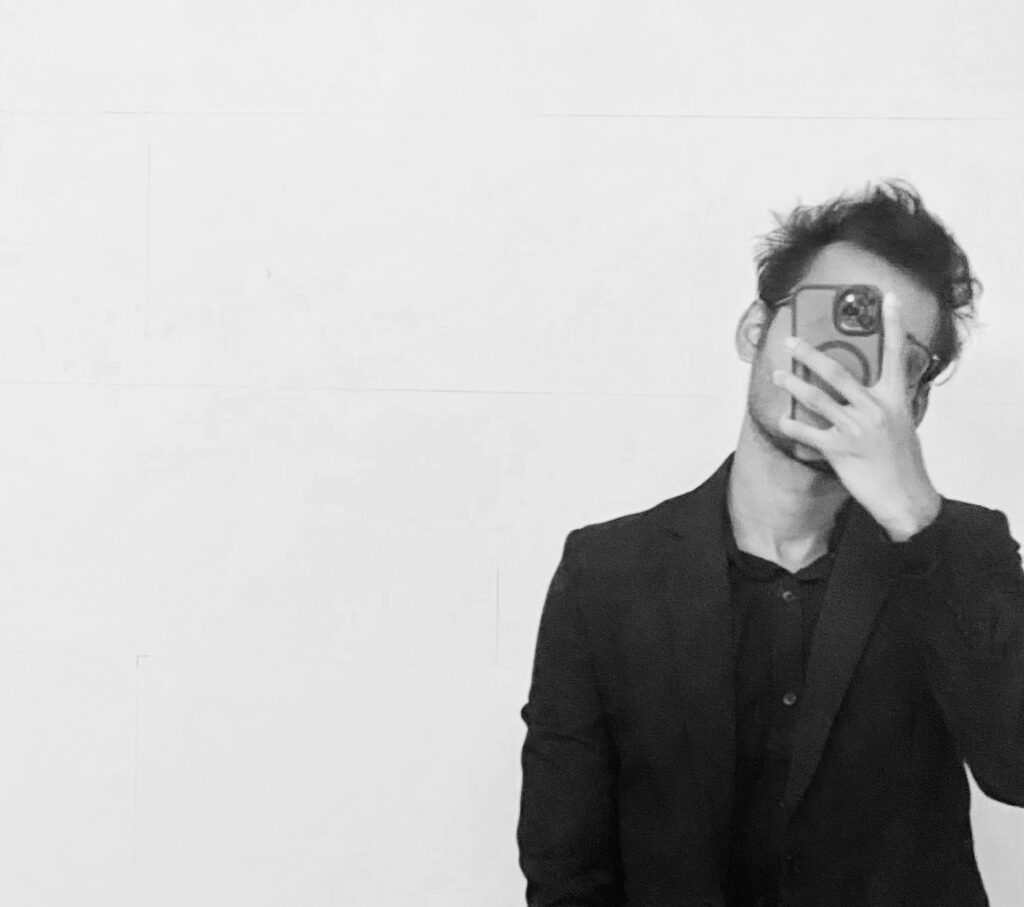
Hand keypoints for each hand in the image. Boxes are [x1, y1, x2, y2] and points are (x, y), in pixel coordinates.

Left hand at [772, 291, 941, 541]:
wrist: (906, 498)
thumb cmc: (901, 462)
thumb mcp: (900, 424)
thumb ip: (883, 402)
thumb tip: (864, 388)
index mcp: (895, 398)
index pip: (896, 354)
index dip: (891, 324)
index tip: (885, 297)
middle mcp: (876, 408)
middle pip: (838, 372)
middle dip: (810, 355)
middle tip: (792, 342)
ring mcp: (857, 428)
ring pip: (816, 398)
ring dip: (793, 385)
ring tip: (778, 375)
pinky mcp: (841, 450)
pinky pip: (808, 433)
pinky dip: (792, 426)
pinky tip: (781, 420)